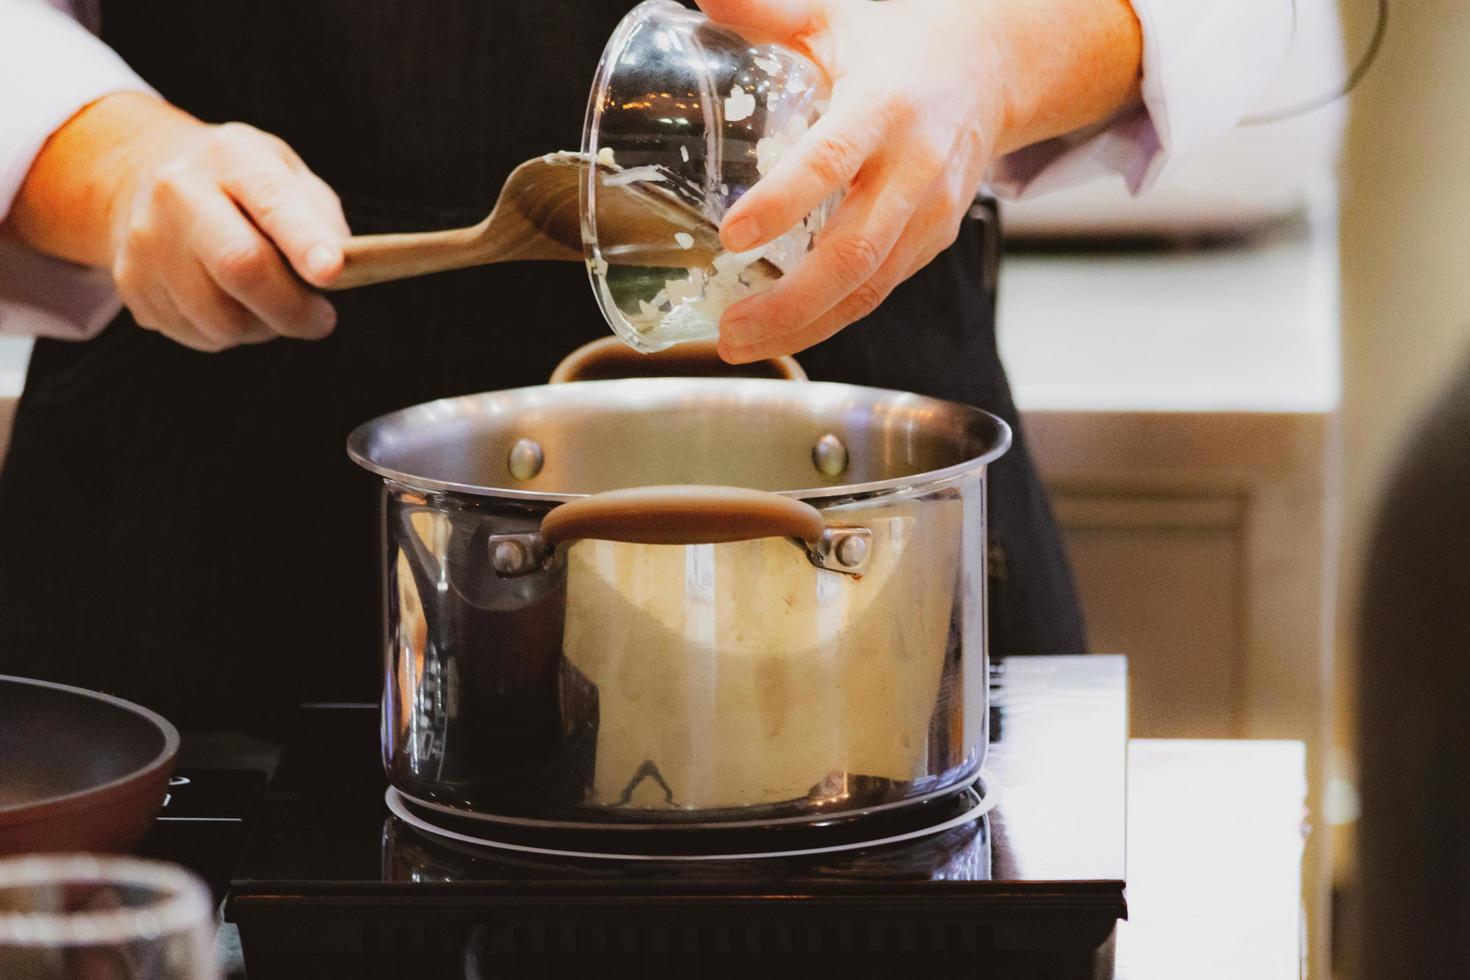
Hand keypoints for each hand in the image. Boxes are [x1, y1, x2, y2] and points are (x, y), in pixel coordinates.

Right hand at [12, 93, 346, 351]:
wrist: (145, 177)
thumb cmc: (238, 185)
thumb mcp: (285, 174)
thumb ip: (319, 218)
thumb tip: (339, 271)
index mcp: (230, 157)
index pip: (272, 201)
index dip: (305, 240)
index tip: (332, 272)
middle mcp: (178, 193)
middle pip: (241, 267)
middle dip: (293, 308)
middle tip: (321, 319)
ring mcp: (147, 240)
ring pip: (220, 317)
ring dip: (262, 327)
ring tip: (270, 306)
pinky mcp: (131, 284)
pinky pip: (197, 334)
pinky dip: (227, 332)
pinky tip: (228, 303)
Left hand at [697, 0, 1140, 362]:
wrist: (991, 68)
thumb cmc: (900, 43)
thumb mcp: (836, 15)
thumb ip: (767, 12)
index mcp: (885, 107)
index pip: (832, 161)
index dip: (784, 203)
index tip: (733, 235)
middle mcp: (916, 168)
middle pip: (855, 253)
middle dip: (790, 303)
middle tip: (729, 329)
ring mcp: (930, 212)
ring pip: (870, 288)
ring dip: (805, 326)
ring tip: (740, 345)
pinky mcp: (933, 240)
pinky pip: (880, 290)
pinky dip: (830, 318)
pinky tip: (783, 331)